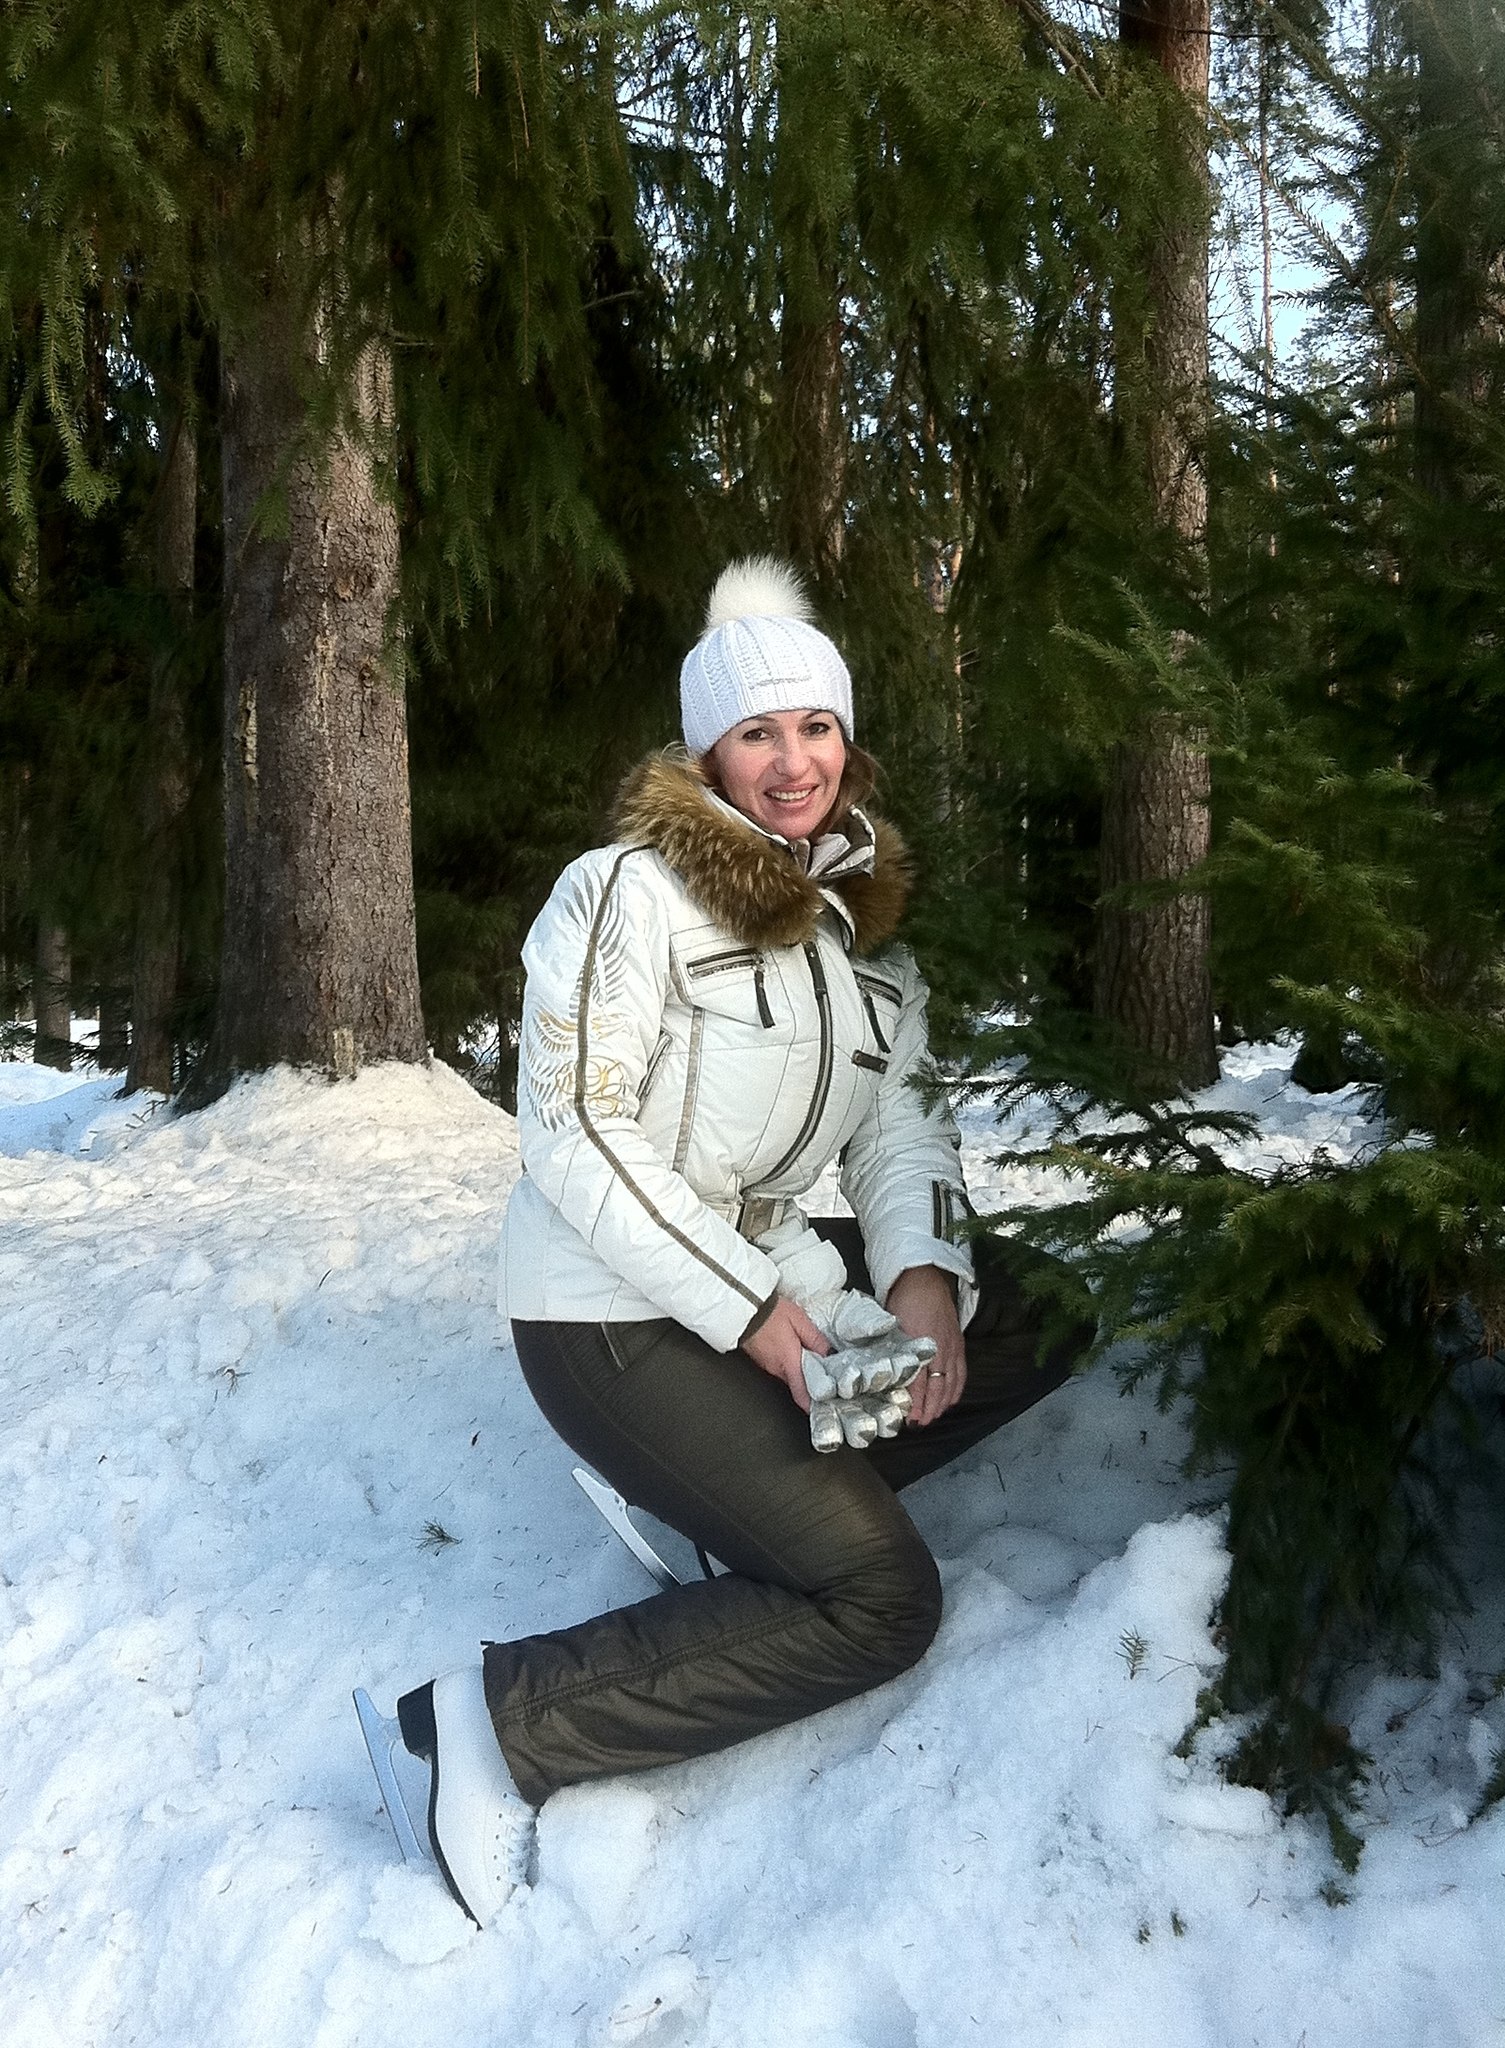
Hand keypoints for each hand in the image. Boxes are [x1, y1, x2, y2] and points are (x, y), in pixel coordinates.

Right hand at [741, 1296, 829, 1412]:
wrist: (742, 1308)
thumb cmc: (768, 1313)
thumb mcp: (799, 1320)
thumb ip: (815, 1339)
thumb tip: (829, 1353)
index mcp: (789, 1362)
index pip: (802, 1395)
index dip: (814, 1405)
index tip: (825, 1406)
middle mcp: (777, 1369)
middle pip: (798, 1384)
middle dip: (812, 1382)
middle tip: (827, 1376)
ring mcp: (767, 1365)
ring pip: (789, 1375)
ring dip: (800, 1370)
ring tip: (813, 1360)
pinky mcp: (760, 1359)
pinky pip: (779, 1367)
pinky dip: (789, 1363)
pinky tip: (794, 1350)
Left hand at [886, 1265, 965, 1426]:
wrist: (926, 1280)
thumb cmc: (905, 1301)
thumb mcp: (892, 1325)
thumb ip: (890, 1350)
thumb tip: (880, 1373)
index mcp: (920, 1346)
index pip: (919, 1382)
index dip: (915, 1403)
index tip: (909, 1418)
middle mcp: (939, 1350)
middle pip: (937, 1387)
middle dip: (929, 1408)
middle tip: (920, 1424)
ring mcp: (952, 1348)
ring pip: (950, 1383)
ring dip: (942, 1402)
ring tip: (933, 1417)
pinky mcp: (959, 1344)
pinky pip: (961, 1372)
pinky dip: (957, 1389)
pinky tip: (951, 1400)